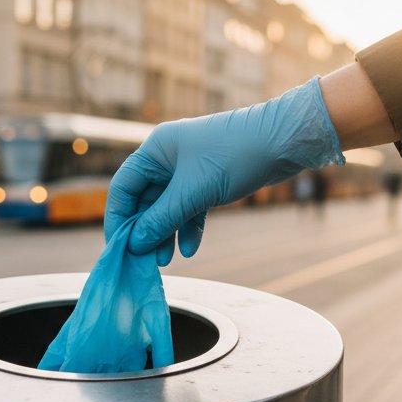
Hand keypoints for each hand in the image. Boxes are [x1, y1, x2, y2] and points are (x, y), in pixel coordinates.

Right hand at [105, 77, 344, 263]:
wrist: (284, 141)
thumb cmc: (234, 156)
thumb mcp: (193, 192)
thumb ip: (161, 220)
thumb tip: (135, 244)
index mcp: (156, 149)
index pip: (123, 188)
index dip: (118, 218)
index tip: (119, 247)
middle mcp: (168, 158)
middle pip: (144, 200)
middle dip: (145, 231)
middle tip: (143, 260)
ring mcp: (188, 170)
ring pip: (167, 207)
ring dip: (165, 234)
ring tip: (165, 261)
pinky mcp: (208, 181)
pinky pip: (189, 208)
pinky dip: (188, 228)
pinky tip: (190, 249)